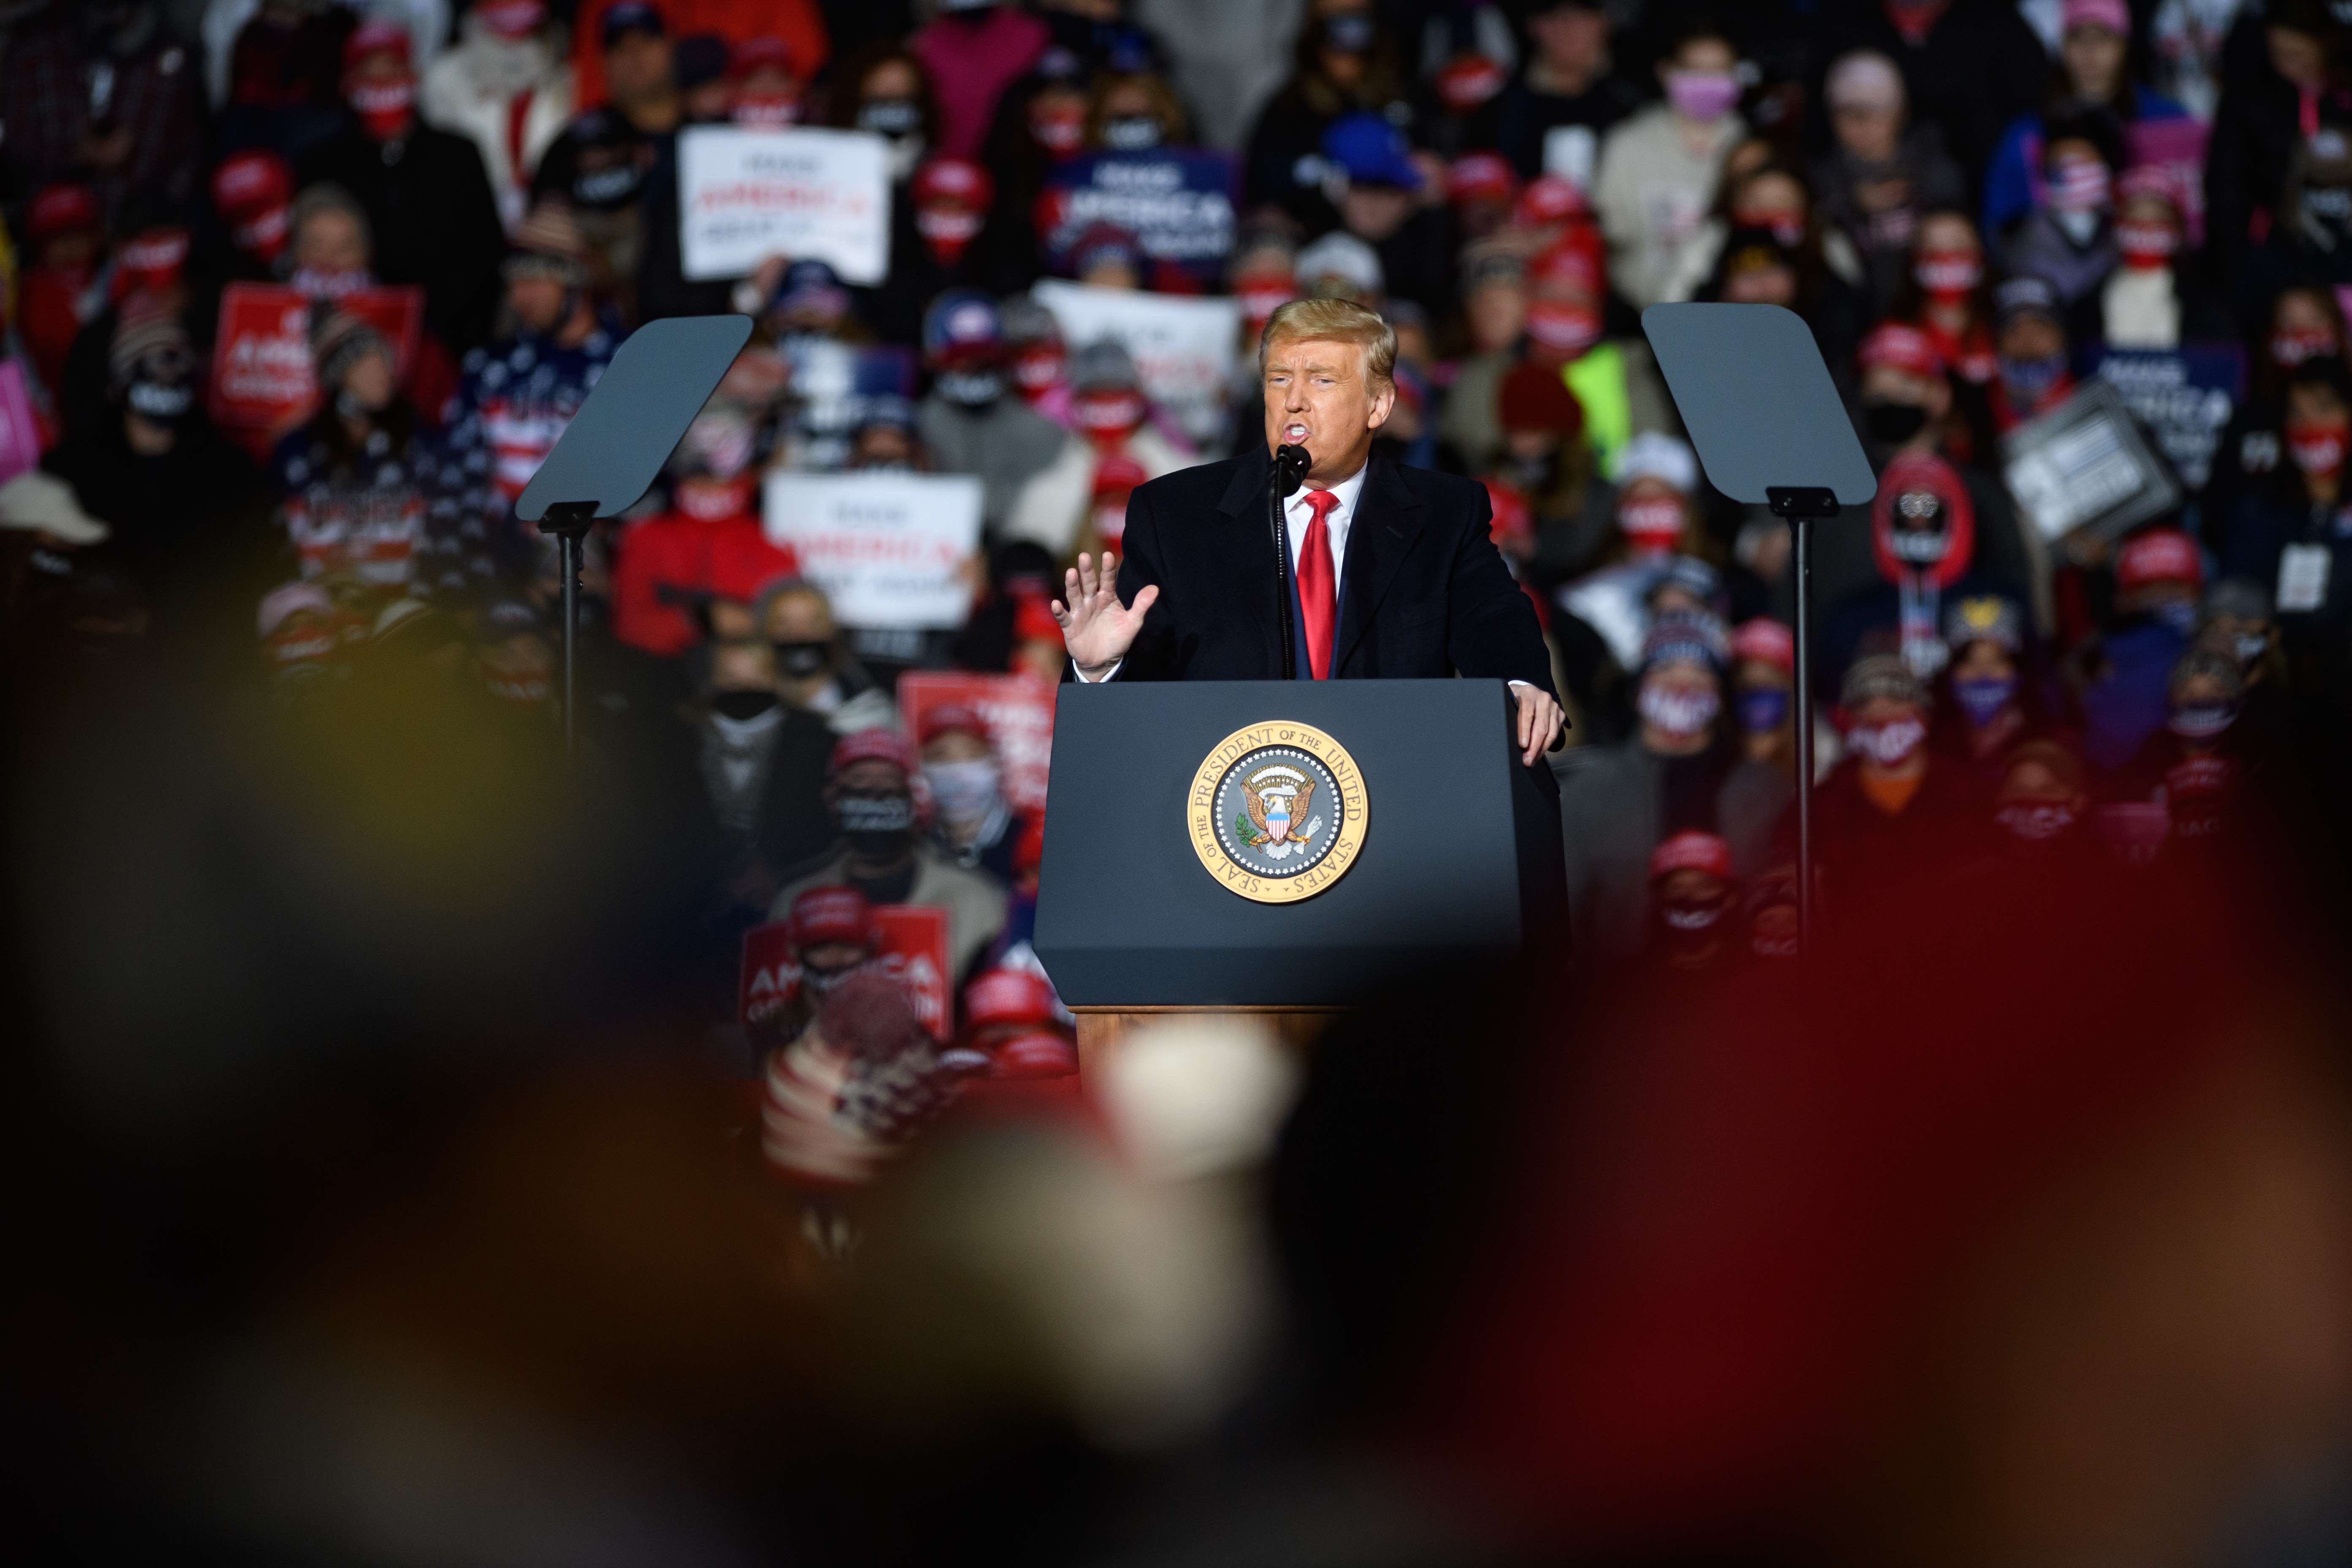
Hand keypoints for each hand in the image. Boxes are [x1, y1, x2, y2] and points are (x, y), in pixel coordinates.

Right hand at [1053, 552, 1157, 678]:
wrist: (1104, 660)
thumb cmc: (1118, 638)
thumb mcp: (1133, 622)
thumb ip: (1141, 605)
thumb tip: (1155, 588)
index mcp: (1107, 597)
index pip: (1108, 580)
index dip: (1108, 568)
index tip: (1108, 555)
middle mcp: (1092, 601)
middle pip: (1089, 583)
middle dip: (1087, 570)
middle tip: (1084, 556)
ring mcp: (1080, 612)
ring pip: (1074, 595)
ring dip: (1072, 585)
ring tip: (1071, 573)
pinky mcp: (1070, 625)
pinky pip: (1064, 617)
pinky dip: (1059, 611)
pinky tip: (1056, 604)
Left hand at [1513, 684, 1563, 766]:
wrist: (1528, 691)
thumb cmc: (1515, 699)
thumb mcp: (1508, 701)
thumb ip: (1508, 712)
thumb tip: (1504, 732)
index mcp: (1528, 694)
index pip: (1527, 714)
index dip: (1524, 731)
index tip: (1522, 745)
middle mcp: (1543, 699)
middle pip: (1541, 727)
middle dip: (1533, 747)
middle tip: (1527, 760)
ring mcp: (1554, 706)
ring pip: (1551, 732)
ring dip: (1541, 749)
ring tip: (1532, 760)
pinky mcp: (1560, 714)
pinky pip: (1556, 733)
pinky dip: (1547, 745)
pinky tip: (1539, 752)